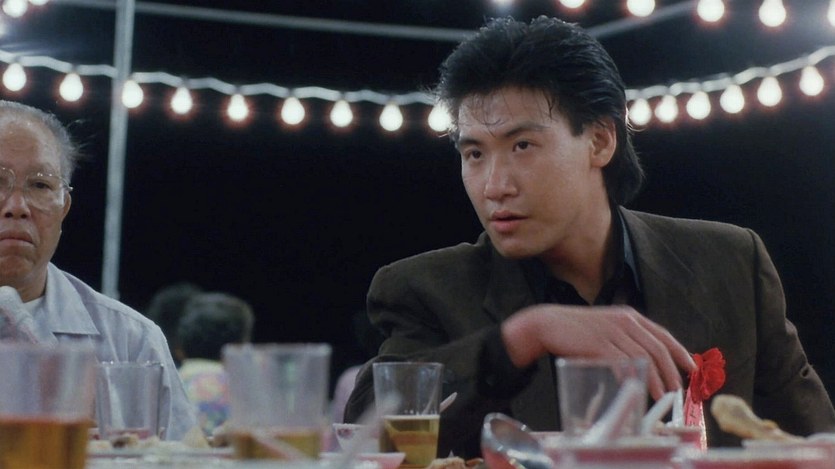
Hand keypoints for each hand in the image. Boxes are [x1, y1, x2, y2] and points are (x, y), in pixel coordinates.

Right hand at [501, 304, 695, 399]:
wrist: (548, 324)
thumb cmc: (577, 331)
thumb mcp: (607, 328)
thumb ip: (626, 340)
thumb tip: (646, 363)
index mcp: (629, 316)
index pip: (663, 335)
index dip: (680, 352)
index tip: (691, 368)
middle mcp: (624, 321)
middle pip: (657, 348)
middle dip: (670, 371)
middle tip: (676, 390)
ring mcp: (611, 332)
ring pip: (642, 358)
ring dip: (654, 379)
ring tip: (660, 395)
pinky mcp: (597, 343)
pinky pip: (621, 362)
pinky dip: (631, 377)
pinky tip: (635, 389)